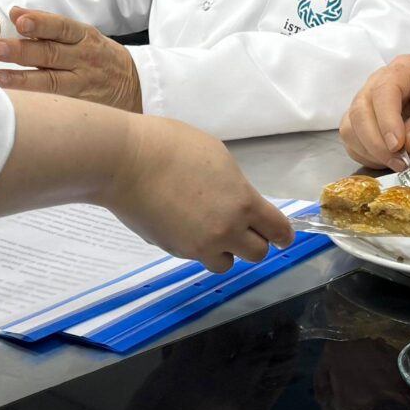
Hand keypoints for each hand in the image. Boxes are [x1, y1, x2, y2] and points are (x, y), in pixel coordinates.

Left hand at [0, 9, 143, 110]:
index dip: (40, 23)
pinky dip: (35, 101)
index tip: (18, 19)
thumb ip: (51, 28)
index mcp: (85, 37)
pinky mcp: (80, 105)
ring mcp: (82, 84)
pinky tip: (16, 101)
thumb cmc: (99, 57)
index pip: (62, 27)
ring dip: (22, 79)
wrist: (135, 85)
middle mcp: (84, 59)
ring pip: (51, 82)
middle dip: (22, 50)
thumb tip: (16, 13)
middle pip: (51, 54)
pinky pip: (56, 103)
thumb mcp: (83, 37)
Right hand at [110, 114, 292, 271]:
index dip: (284, 235)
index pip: (277, 230)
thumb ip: (235, 187)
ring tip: (212, 232)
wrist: (125, 162)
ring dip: (225, 251)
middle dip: (255, 243)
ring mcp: (197, 245)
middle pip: (257, 254)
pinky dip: (196, 247)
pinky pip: (195, 256)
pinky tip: (183, 224)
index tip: (283, 236)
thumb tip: (237, 202)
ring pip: (225, 264)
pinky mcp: (173, 250)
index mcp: (242, 203)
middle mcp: (225, 231)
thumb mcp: (217, 157)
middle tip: (245, 230)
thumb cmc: (171, 146)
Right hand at [341, 55, 409, 170]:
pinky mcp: (361, 123)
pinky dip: (366, 156)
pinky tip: (388, 160)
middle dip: (376, 141)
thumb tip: (406, 142)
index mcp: (406, 69)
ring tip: (399, 162)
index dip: (387, 118)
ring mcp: (367, 102)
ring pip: (351, 126)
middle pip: (360, 109)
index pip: (384, 89)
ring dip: (371, 150)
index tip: (398, 144)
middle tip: (400, 161)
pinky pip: (351, 141)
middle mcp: (380, 81)